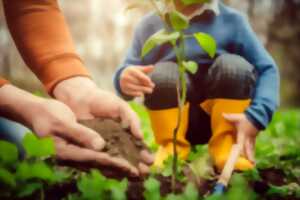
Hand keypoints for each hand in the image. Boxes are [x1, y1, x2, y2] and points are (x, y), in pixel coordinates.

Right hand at [0, 84, 139, 175]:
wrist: (37, 113)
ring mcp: (75, 155)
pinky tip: (121, 162)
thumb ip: (81, 135)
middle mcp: (72, 157)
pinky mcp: (79, 150)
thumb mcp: (63, 122)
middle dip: (120, 170)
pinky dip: (110, 160)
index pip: (95, 159)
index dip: (114, 163)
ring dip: (117, 167)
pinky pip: (97, 158)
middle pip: (100, 165)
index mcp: (67, 153)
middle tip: (138, 174)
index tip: (130, 167)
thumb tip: (100, 146)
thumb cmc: (48, 115)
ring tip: (134, 172)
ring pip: (100, 163)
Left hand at [53, 77, 153, 174]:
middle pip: (129, 159)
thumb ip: (133, 119)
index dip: (144, 154)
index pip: (138, 147)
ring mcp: (105, 148)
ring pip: (117, 163)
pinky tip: (115, 174)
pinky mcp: (91, 151)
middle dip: (138, 166)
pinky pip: (101, 162)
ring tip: (132, 176)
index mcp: (126, 133)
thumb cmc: (103, 101)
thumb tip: (141, 136)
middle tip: (144, 172)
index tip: (150, 160)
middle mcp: (117, 143)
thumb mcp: (121, 107)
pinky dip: (108, 169)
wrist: (81, 99)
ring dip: (125, 171)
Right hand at [120, 65, 154, 96]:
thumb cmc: (134, 72)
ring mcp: (124, 84)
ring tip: (150, 90)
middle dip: (146, 84)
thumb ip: (146, 69)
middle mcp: (126, 77)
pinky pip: (131, 93)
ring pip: (135, 88)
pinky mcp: (124, 90)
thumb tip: (152, 67)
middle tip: (153, 86)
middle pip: (137, 82)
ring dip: (143, 89)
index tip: (149, 81)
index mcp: (130, 70)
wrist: (122, 76)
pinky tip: (142, 94)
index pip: (138, 74)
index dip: (144, 78)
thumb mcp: (139, 69)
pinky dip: (136, 94)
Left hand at [223, 113, 258, 163]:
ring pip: (251, 148)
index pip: (241, 142)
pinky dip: (252, 152)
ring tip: (252, 163)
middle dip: (249, 155)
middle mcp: (248, 138)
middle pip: (248, 148)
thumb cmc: (246, 118)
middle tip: (250, 163)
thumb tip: (222, 114)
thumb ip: (229, 117)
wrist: (257, 116)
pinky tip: (252, 158)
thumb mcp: (237, 117)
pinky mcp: (254, 139)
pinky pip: (253, 146)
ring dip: (251, 155)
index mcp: (243, 133)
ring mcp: (252, 138)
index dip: (240, 149)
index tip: (240, 155)